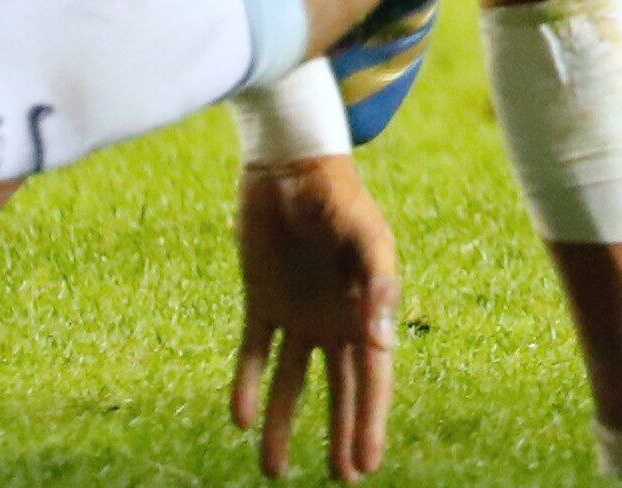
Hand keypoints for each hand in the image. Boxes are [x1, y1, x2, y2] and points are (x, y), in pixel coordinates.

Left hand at [231, 157, 396, 479]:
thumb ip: (378, 285)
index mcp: (368, 306)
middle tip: (344, 478)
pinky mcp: (261, 301)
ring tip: (275, 471)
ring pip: (294, 383)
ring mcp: (299, 312)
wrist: (290, 164)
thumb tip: (381, 348)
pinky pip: (254, 355)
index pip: (372, 378)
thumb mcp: (364, 235)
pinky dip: (248, 386)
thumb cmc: (337, 194)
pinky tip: (241, 420)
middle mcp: (337, 317)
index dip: (369, 423)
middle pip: (341, 389)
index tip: (366, 465)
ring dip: (287, 424)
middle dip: (343, 435)